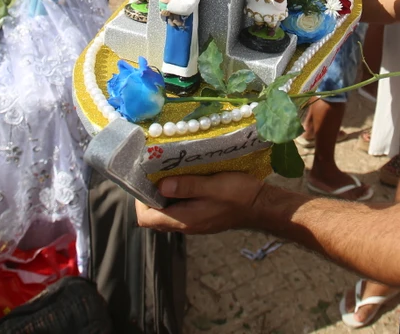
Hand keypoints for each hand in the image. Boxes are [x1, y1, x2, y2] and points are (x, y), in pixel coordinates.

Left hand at [135, 172, 265, 234]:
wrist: (260, 206)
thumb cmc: (239, 195)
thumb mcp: (213, 186)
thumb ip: (187, 186)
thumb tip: (160, 185)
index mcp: (184, 219)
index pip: (146, 219)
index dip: (139, 201)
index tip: (144, 180)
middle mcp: (185, 224)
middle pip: (152, 217)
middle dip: (147, 198)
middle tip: (152, 175)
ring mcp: (192, 222)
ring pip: (164, 214)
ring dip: (161, 197)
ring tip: (165, 175)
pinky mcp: (199, 217)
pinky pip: (177, 210)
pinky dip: (173, 197)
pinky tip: (181, 181)